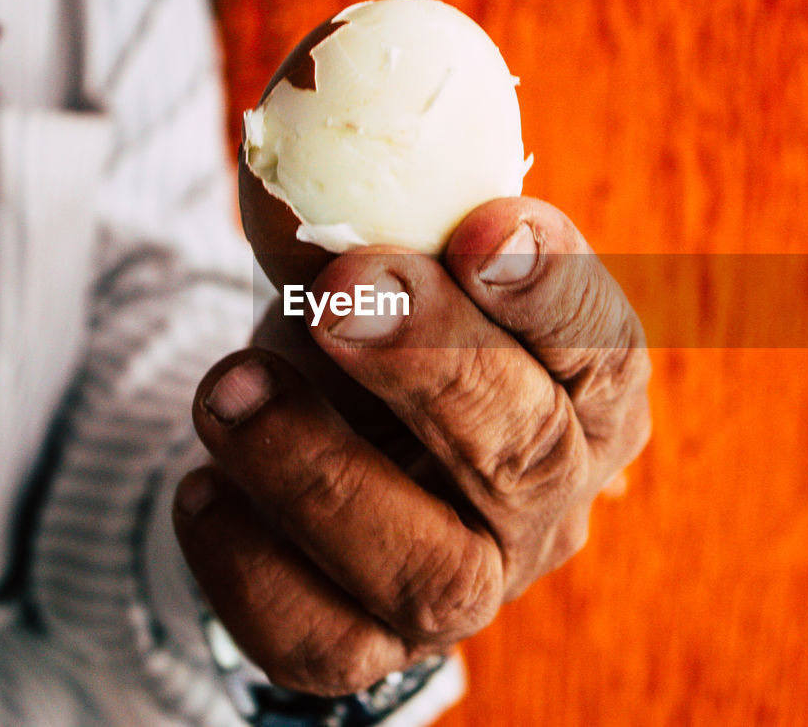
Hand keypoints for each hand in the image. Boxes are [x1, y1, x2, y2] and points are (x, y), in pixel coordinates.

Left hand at [172, 197, 650, 695]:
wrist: (318, 442)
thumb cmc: (366, 331)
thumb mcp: (381, 262)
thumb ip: (373, 220)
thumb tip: (310, 160)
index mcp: (583, 397)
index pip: (605, 350)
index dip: (551, 292)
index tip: (480, 226)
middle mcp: (547, 502)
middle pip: (528, 457)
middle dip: (432, 366)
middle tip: (339, 293)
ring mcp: (469, 586)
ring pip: (432, 571)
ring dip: (321, 473)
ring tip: (231, 388)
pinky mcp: (376, 647)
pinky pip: (323, 641)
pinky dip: (249, 564)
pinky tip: (202, 484)